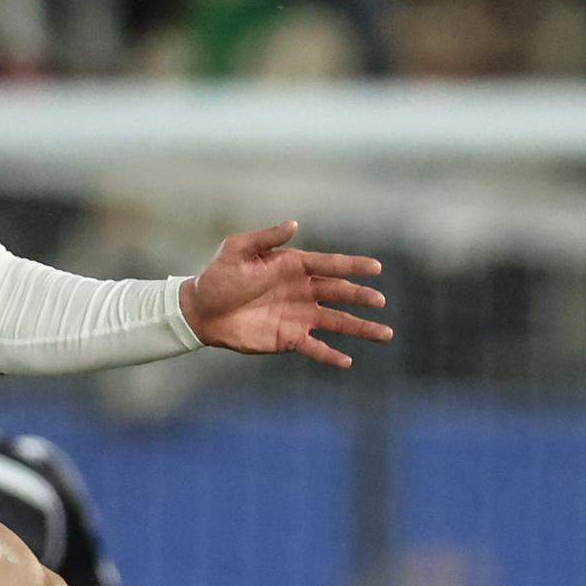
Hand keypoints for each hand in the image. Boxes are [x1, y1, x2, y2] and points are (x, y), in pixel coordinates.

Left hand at [179, 223, 390, 368]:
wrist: (200, 310)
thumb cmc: (218, 276)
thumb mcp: (237, 249)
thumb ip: (266, 238)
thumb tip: (294, 223)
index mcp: (294, 266)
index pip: (330, 265)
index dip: (353, 266)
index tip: (376, 268)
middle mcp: (302, 291)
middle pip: (340, 294)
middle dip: (361, 297)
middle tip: (380, 301)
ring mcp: (299, 316)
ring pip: (337, 323)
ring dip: (360, 328)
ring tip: (385, 335)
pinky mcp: (289, 338)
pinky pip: (315, 348)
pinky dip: (331, 355)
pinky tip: (347, 362)